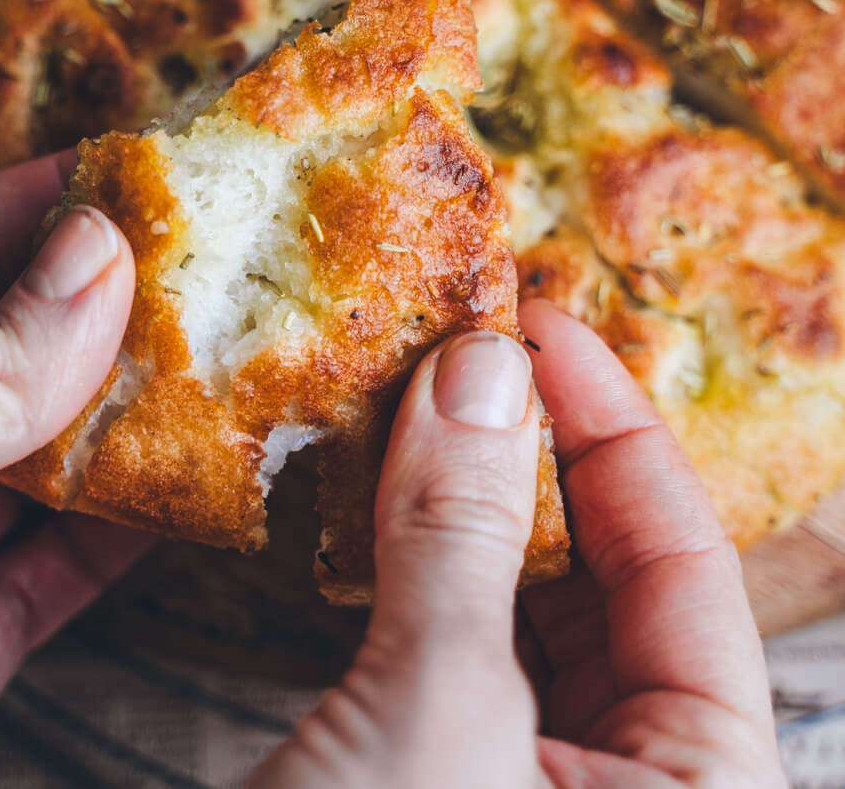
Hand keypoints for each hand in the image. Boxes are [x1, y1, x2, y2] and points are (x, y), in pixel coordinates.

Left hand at [0, 153, 147, 787]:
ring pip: (50, 454)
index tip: (139, 174)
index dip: (46, 205)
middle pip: (13, 347)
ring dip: (135, 414)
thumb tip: (97, 262)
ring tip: (217, 362)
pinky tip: (190, 483)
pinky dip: (134, 530)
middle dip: (109, 307)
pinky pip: (63, 567)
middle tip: (205, 265)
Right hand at [254, 300, 785, 787]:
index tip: (537, 319)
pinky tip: (375, 488)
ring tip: (420, 392)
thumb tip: (479, 368)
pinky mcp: (432, 779)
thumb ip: (460, 542)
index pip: (686, 569)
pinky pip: (448, 643)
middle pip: (609, 579)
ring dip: (467, 499)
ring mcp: (525, 785)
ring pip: (522, 605)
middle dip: (538, 454)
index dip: (614, 430)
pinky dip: (411, 559)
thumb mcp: (431, 727)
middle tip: (468, 343)